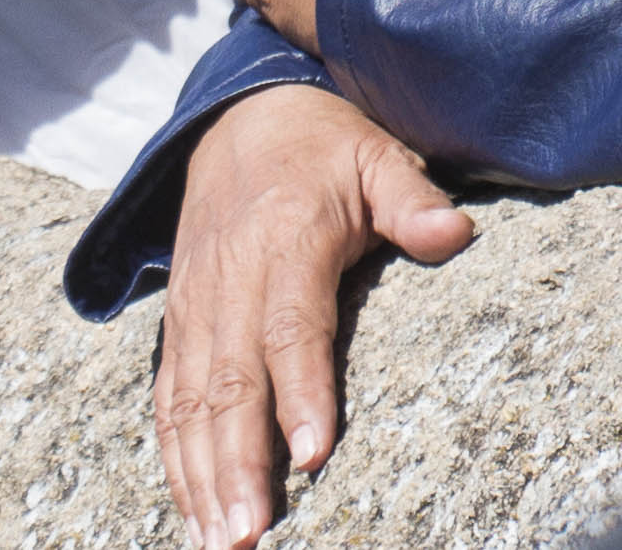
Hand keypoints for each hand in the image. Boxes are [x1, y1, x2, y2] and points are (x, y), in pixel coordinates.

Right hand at [154, 84, 475, 549]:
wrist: (240, 114)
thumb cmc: (325, 147)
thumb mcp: (376, 155)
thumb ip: (411, 198)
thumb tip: (453, 231)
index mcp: (284, 237)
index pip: (290, 324)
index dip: (298, 390)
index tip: (310, 455)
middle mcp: (228, 274)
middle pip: (229, 377)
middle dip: (236, 460)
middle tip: (252, 532)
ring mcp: (195, 299)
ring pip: (188, 396)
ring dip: (200, 472)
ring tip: (220, 539)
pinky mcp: (178, 316)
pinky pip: (168, 392)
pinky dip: (174, 454)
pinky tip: (192, 511)